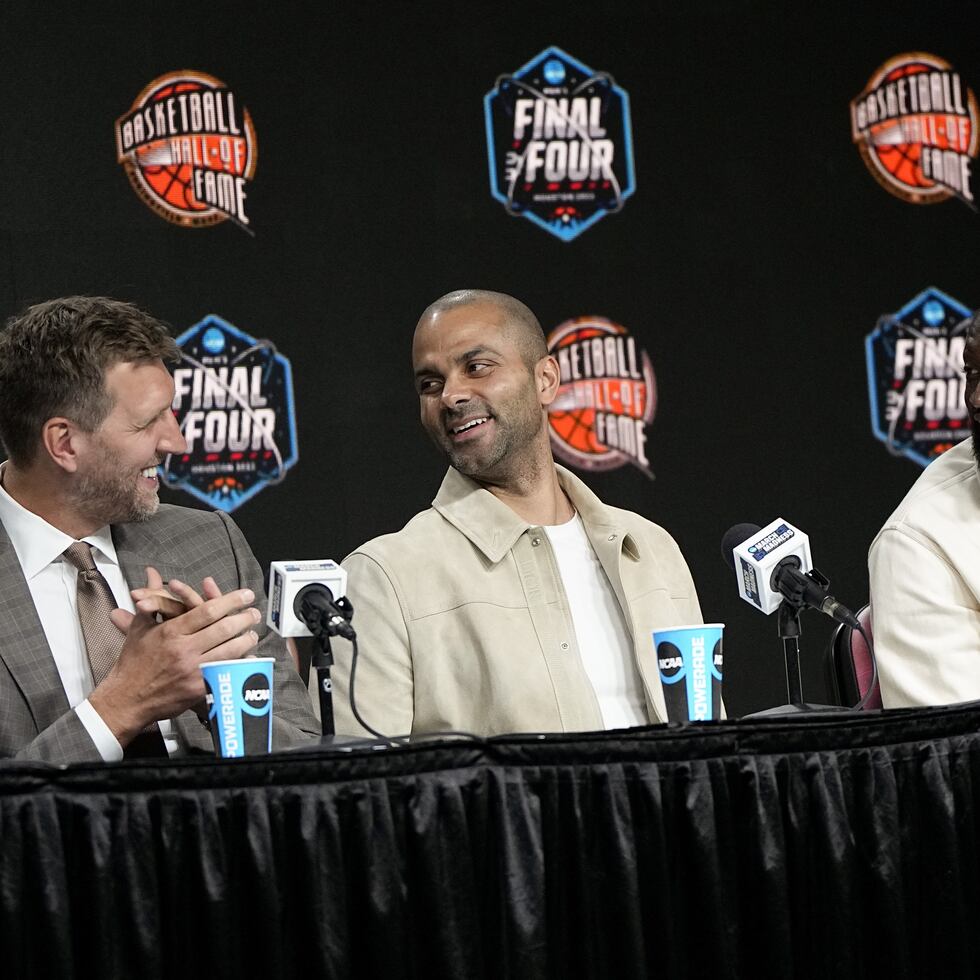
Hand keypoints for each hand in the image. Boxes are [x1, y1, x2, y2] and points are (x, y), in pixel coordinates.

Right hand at [90, 567, 261, 744]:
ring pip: (230, 650)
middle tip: (254, 613)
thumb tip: (152, 573)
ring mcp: (192, 670)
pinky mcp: (198, 688)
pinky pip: (225, 672)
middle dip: (244, 618)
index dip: (231, 600)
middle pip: (224, 628)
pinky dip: (240, 664)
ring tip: (252, 633)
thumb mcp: (141, 627)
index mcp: (170, 631)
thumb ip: (153, 599)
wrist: (126, 699)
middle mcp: (183, 649)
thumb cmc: (133, 662)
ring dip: (246, 640)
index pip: (207, 610)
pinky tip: (249, 658)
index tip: (245, 595)